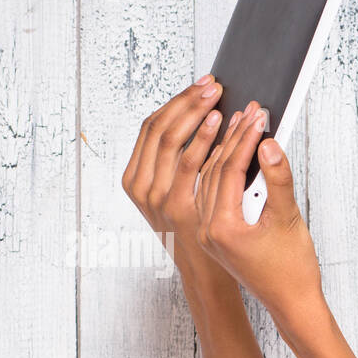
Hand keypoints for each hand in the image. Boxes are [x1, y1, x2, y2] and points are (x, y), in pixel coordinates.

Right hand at [121, 74, 231, 281]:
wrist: (208, 274)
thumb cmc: (201, 231)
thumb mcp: (181, 195)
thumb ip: (182, 165)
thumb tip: (200, 121)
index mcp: (137, 178)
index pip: (151, 126)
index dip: (176, 101)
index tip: (199, 83)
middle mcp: (140, 186)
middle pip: (159, 127)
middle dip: (186, 100)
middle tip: (211, 83)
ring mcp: (156, 197)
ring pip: (172, 140)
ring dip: (196, 113)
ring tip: (218, 95)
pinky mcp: (177, 207)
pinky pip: (191, 163)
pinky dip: (205, 139)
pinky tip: (221, 123)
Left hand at [194, 102, 325, 325]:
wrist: (292, 303)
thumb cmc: (293, 269)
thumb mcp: (289, 219)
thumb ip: (278, 180)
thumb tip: (269, 144)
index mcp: (221, 229)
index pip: (227, 170)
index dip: (244, 139)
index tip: (257, 115)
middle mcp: (207, 231)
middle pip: (212, 171)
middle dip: (231, 138)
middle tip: (247, 111)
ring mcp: (208, 233)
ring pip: (207, 180)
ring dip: (223, 150)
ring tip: (237, 123)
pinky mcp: (215, 234)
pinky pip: (211, 193)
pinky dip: (221, 170)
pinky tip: (233, 153)